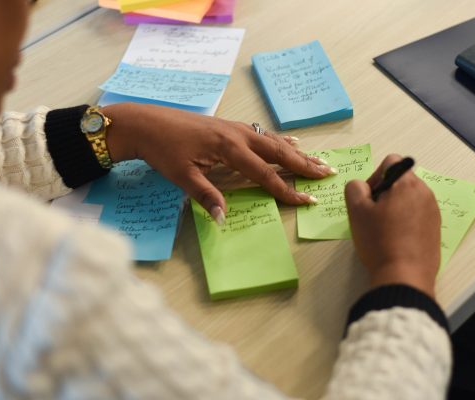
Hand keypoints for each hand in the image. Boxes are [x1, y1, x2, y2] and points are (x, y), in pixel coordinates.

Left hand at [102, 103, 334, 223]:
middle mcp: (238, 135)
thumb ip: (205, 196)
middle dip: (305, 165)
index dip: (287, 190)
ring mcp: (235, 128)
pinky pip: (262, 134)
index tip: (306, 201)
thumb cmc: (163, 150)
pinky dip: (280, 141)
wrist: (146, 122)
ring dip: (296, 152)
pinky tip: (289, 143)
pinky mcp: (229, 126)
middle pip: (279, 153)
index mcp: (229, 149)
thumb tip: (223, 219)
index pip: (266, 174)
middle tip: (328, 173)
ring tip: (317, 160)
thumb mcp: (182, 176)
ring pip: (273, 141)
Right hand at [344, 154, 440, 297]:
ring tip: (383, 230)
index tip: (368, 199)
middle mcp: (425, 193)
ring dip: (395, 207)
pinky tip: (396, 239)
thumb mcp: (357, 211)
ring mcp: (433, 212)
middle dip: (384, 193)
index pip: (391, 162)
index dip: (375, 176)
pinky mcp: (436, 229)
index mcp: (407, 183)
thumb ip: (355, 188)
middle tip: (372, 216)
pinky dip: (406, 221)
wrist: (405, 276)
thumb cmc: (379, 240)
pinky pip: (418, 215)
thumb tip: (362, 186)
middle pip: (401, 181)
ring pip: (409, 199)